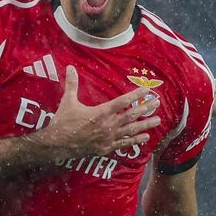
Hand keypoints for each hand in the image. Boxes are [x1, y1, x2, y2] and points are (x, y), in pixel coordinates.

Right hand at [34, 65, 161, 161]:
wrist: (57, 145)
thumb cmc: (63, 122)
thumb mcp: (68, 101)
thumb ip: (72, 84)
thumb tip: (71, 67)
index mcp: (101, 112)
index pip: (123, 101)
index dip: (136, 95)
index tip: (146, 91)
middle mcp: (108, 125)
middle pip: (131, 115)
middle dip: (146, 109)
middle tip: (157, 103)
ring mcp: (108, 138)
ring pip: (131, 130)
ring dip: (146, 125)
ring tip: (158, 121)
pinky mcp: (106, 148)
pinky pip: (124, 144)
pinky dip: (135, 140)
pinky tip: (145, 138)